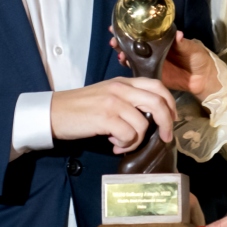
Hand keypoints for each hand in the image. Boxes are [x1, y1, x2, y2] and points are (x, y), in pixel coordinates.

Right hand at [50, 77, 176, 153]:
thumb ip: (128, 100)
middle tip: (163, 137)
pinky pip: (129, 135)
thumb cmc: (81, 107)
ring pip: (143, 124)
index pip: (157, 86)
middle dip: (166, 123)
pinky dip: (124, 144)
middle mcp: (121, 89)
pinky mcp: (105, 117)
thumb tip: (150, 119)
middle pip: (158, 103)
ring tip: (121, 142)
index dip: (170, 103)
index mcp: (124, 82)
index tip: (172, 118)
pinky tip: (113, 144)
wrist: (54, 112)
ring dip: (136, 140)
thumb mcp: (108, 95)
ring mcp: (113, 102)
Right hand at [110, 29, 221, 99]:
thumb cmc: (198, 57)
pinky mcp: (151, 74)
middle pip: (133, 43)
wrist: (203, 78)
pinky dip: (129, 66)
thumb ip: (183, 43)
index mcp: (161, 40)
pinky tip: (124, 63)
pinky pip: (137, 70)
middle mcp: (153, 49)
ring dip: (123, 53)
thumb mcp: (192, 47)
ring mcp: (151, 62)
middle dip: (121, 40)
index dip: (130, 27)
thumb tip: (179, 34)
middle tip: (113, 40)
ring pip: (132, 56)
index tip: (118, 24)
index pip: (143, 31)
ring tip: (118, 52)